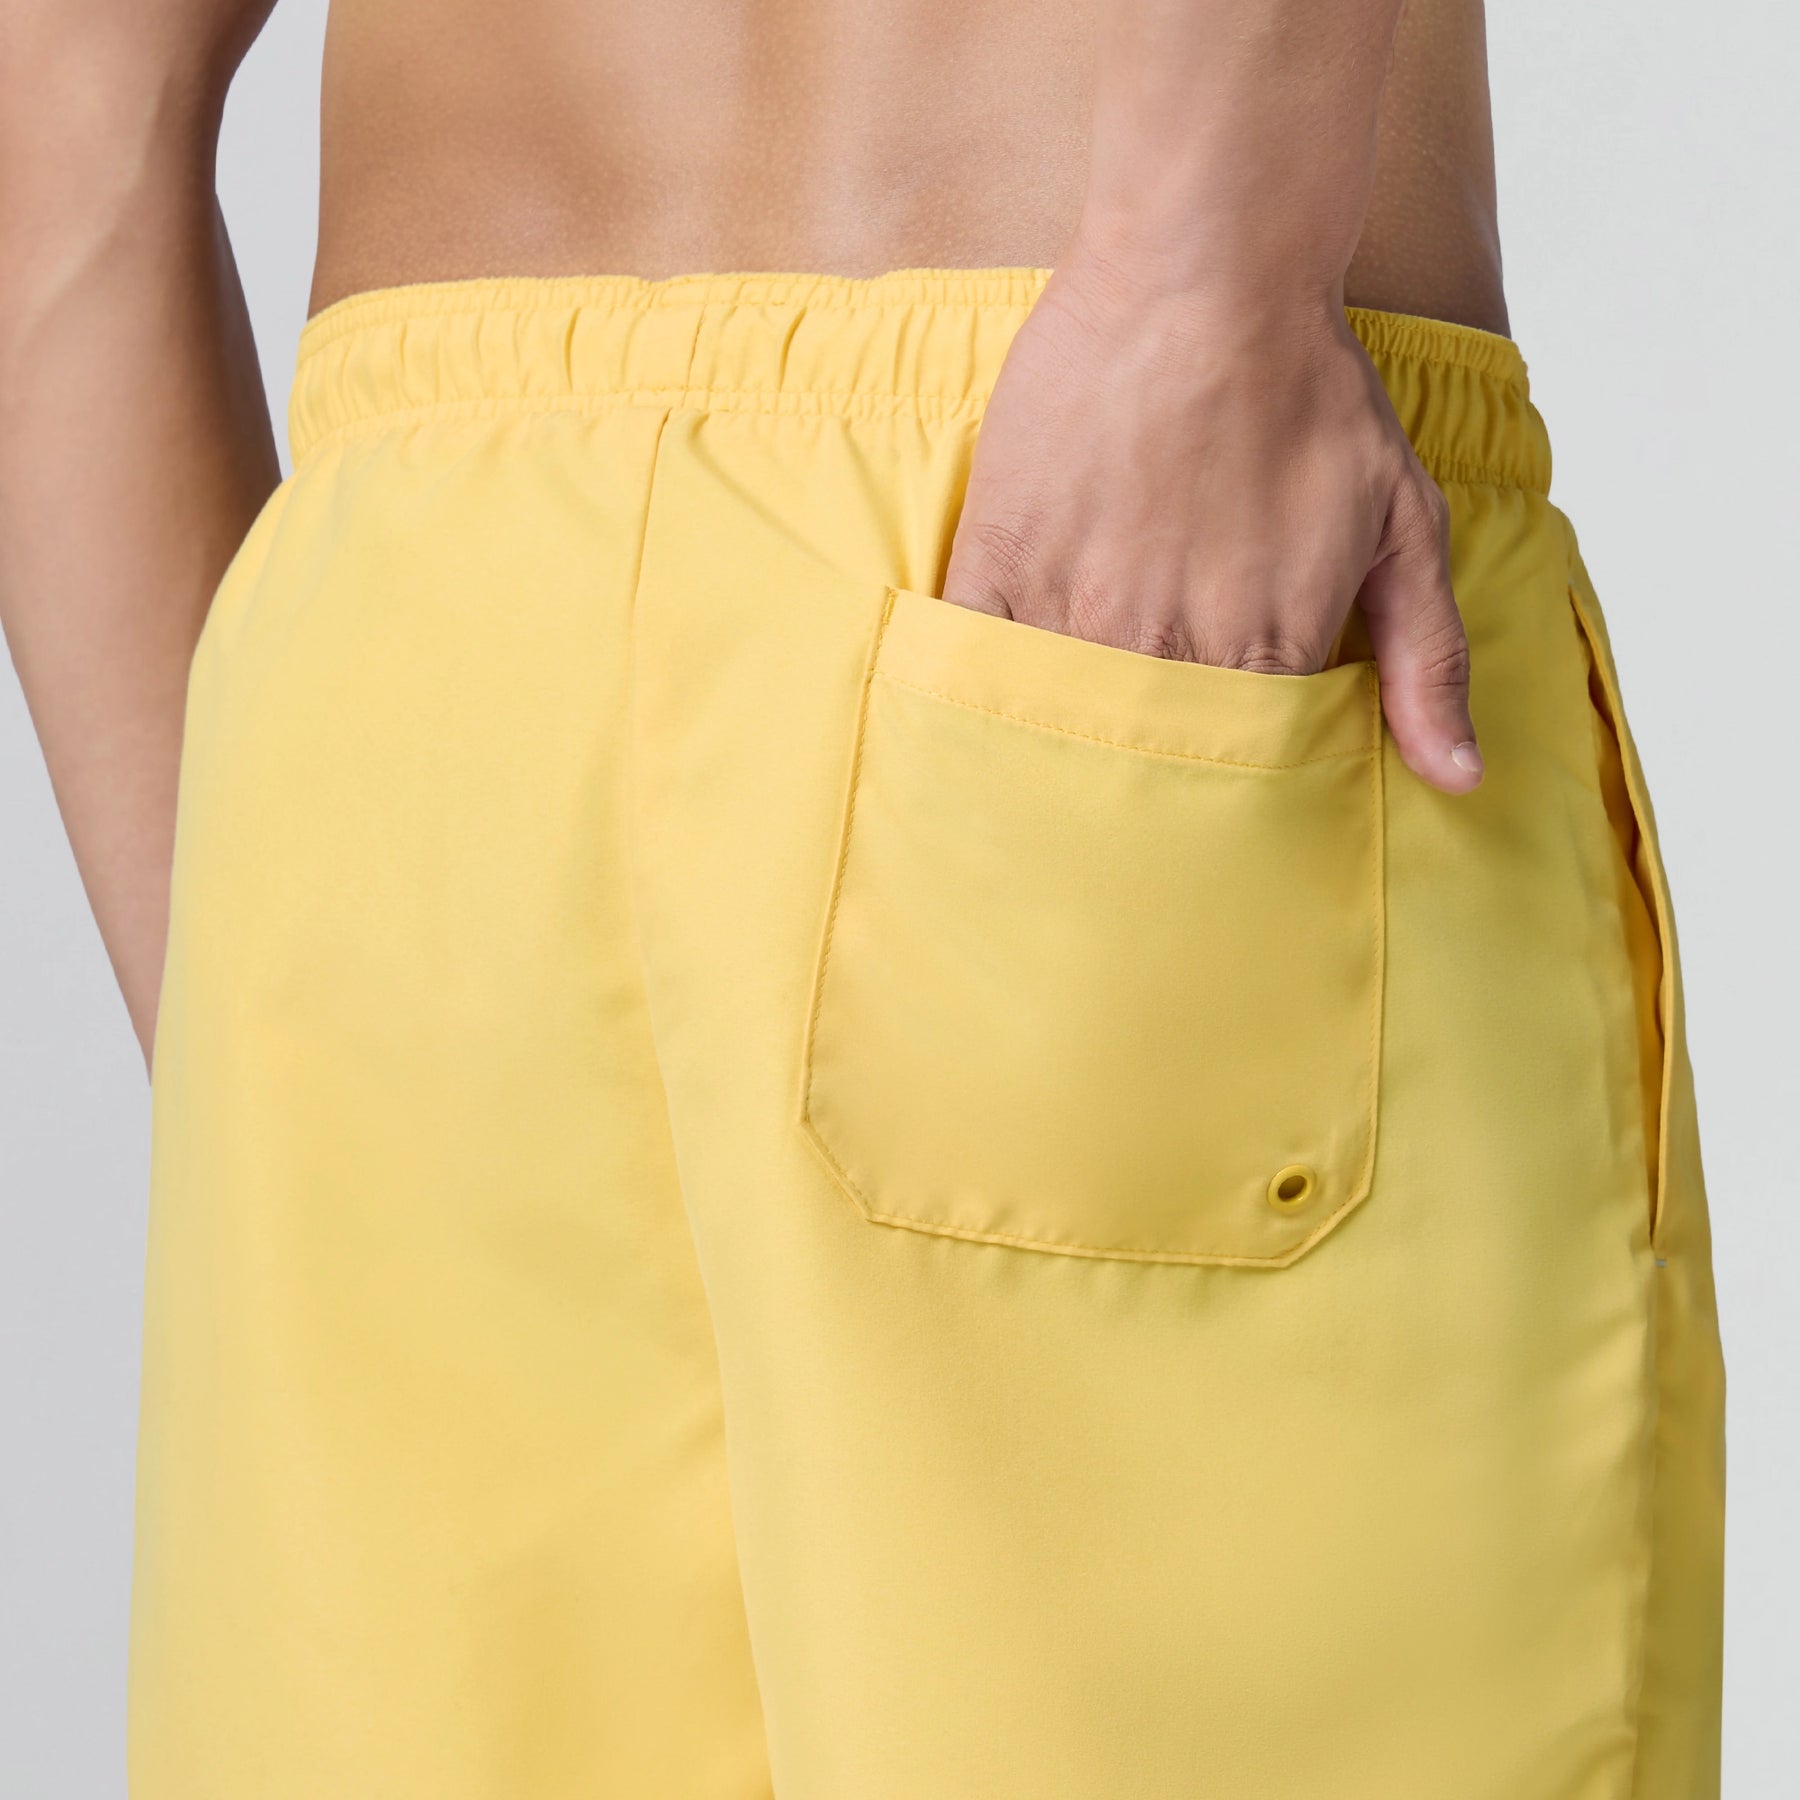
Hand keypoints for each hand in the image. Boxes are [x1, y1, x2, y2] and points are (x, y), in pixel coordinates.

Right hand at [942, 252, 1482, 793]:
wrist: (1207, 272)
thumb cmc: (1310, 390)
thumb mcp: (1405, 520)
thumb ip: (1430, 658)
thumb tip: (1460, 780)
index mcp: (1264, 650)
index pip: (1240, 774)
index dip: (1225, 791)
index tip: (1212, 794)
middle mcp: (1167, 645)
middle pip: (1145, 766)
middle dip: (1141, 791)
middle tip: (1126, 809)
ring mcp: (1075, 604)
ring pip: (1058, 728)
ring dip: (1059, 752)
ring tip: (1058, 771)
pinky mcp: (1001, 557)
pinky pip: (974, 664)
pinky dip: (979, 697)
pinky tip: (986, 714)